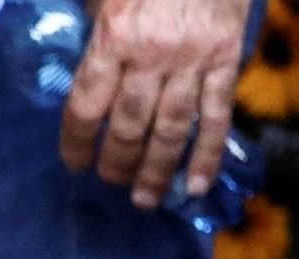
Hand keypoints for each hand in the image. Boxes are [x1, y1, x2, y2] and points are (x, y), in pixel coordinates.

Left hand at [64, 0, 251, 210]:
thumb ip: (91, 18)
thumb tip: (75, 55)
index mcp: (114, 34)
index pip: (89, 103)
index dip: (78, 140)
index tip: (74, 162)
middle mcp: (152, 56)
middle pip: (130, 125)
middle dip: (117, 162)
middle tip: (110, 181)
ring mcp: (192, 63)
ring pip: (171, 130)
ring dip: (157, 171)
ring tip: (146, 200)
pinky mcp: (225, 62)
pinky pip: (216, 118)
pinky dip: (208, 155)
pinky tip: (198, 185)